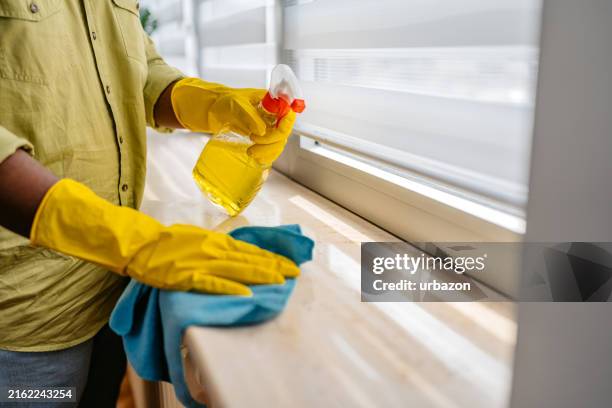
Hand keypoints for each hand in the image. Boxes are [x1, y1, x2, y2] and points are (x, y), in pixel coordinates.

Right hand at [30, 179, 299, 295]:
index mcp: (217, 241)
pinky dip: (230, 288)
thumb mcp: (199, 237)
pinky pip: (213, 284)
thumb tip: (236, 252)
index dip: (272, 257)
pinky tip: (246, 293)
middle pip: (250, 259)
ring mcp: (202, 263)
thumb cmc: (169, 241)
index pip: (251, 250)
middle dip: (275, 266)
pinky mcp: (188, 277)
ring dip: (261, 275)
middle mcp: (214, 250)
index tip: (290, 263)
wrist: (140, 243)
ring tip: (281, 281)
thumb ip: (218, 245)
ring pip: (238, 269)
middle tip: (296, 272)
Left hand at [171, 78, 296, 163]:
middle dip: (272, 142)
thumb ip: (249, 116)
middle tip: (253, 143)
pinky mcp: (260, 139)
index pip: (287, 114)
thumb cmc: (224, 101)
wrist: (212, 111)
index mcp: (270, 102)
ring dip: (269, 152)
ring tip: (251, 153)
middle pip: (283, 133)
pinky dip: (267, 156)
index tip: (278, 132)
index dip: (285, 124)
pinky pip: (270, 150)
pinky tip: (258, 159)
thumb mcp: (236, 104)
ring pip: (278, 144)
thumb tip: (262, 131)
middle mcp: (271, 116)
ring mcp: (267, 128)